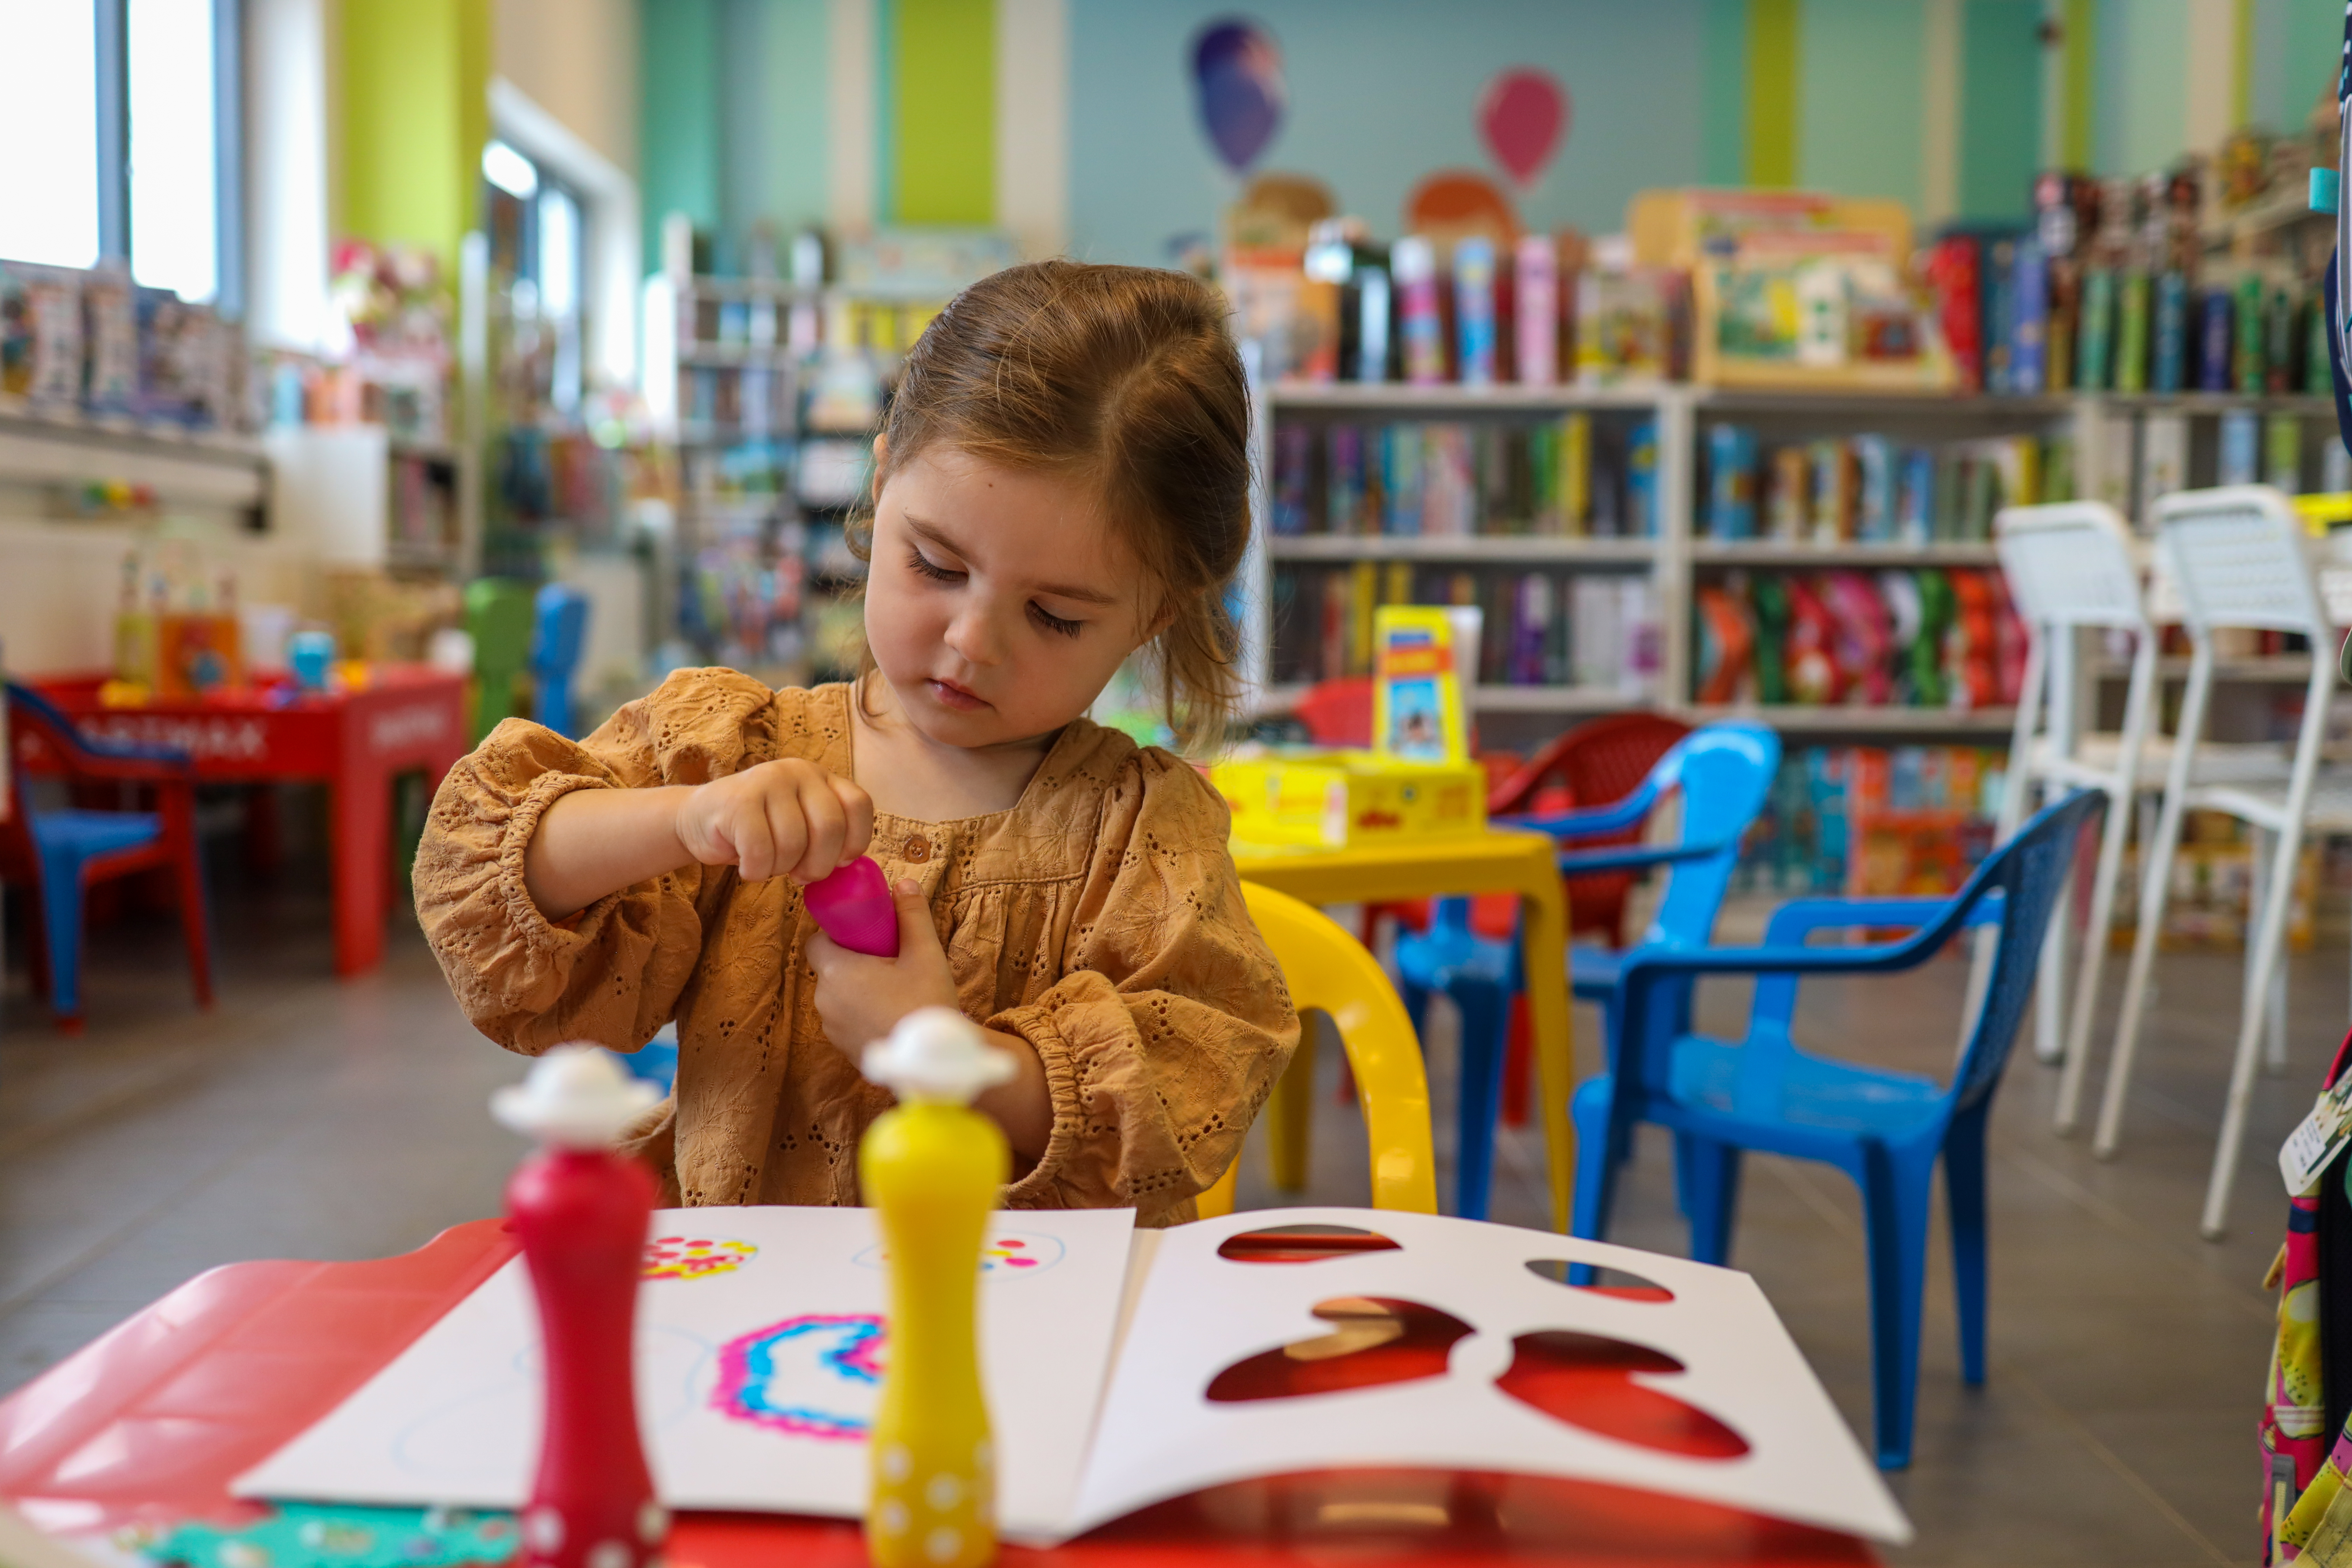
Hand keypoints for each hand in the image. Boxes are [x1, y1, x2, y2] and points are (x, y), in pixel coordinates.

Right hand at [674, 759, 872, 883]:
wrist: (700, 820)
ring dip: (780, 869)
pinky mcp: (738, 801)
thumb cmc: (758, 831)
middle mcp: (797, 771)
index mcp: (820, 777)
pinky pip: (761, 852)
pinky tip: (747, 866)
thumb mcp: (801, 826)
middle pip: (829, 827)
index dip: (855, 840)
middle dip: (818, 865)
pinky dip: (756, 871)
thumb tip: (848, 867)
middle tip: (800, 876)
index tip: (839, 862)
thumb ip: (827, 837)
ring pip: (794, 844)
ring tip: (767, 863)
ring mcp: (767, 781)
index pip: (858, 804)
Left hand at [807, 879, 1053, 1158]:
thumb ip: (911, 915)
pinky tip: (891, 1013)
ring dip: (858, 988)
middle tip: (889, 959)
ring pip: (838, 995)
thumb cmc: (926, 1003)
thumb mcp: (924, 953)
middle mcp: (824, 1000)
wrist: (933, 1062)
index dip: (836, 933)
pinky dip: (861, 1012)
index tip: (864, 933)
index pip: (816, 941)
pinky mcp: (843, 1048)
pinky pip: (846, 1019)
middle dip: (854, 960)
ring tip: (895, 989)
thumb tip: (903, 883)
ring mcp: (831, 1028)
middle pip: (830, 968)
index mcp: (837, 971)